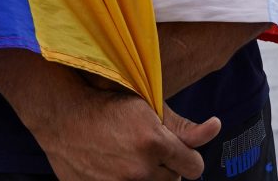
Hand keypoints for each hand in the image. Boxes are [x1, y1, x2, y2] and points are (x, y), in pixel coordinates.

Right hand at [31, 85, 214, 180]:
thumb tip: (216, 126)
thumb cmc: (106, 103)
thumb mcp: (148, 107)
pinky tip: (113, 167)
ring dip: (146, 177)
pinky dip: (123, 180)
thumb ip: (185, 126)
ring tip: (128, 157)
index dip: (186, 157)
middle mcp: (140, 169)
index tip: (175, 150)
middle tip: (144, 148)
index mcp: (155, 143)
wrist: (62, 115)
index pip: (195, 167)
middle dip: (165, 167)